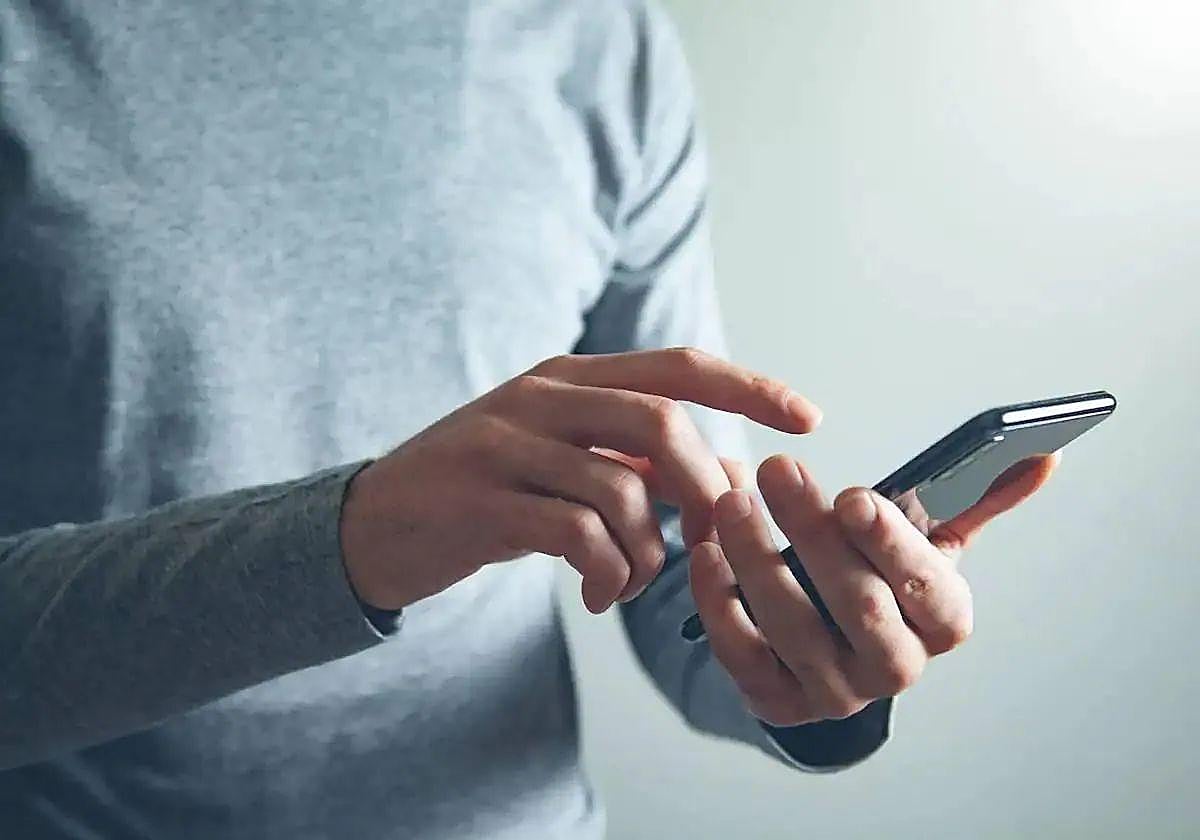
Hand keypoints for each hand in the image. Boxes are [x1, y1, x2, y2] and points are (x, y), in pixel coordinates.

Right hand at [339, 348, 820, 613]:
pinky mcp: (481, 502)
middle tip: (711, 541)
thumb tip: (732, 475)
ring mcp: (505, 444)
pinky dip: (606, 572)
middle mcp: (540, 396)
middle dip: (703, 488)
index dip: (749, 385)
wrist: (374, 523)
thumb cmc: (486, 491)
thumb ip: (635, 459)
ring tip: (632, 582)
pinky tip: (597, 593)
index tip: (809, 418)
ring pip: (620, 484)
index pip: (677, 365)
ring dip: (650, 549)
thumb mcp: (562, 459)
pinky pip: (574, 533)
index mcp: (568, 377)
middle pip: (659, 421)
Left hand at [689, 452, 1058, 725]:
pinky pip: (743, 655)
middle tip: (776, 470)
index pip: (931, 593)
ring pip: (793, 627)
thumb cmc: (878, 579)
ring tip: (731, 501)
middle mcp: (895, 666)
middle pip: (859, 605)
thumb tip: (1042, 455)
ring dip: (756, 558)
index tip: (854, 495)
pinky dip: (719, 603)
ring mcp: (834, 691)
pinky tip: (705, 552)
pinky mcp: (777, 701)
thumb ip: (976, 498)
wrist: (830, 650)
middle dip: (814, 534)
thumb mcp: (928, 543)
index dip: (893, 545)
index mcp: (941, 623)